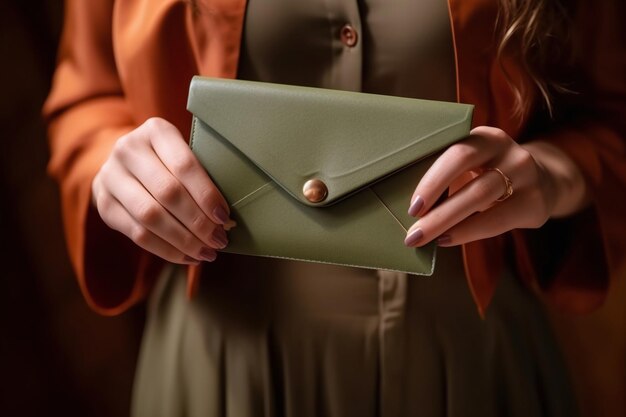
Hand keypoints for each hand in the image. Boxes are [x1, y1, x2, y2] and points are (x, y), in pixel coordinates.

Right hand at [91, 117, 232, 263]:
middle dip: (198, 222)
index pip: (184, 166)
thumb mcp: (184, 154)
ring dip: (183, 240)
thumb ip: (202, 178)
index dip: (206, 195)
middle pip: (168, 193)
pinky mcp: (104, 203)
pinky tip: (187, 257)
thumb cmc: (169, 162)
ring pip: (150, 217)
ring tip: (206, 253)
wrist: (125, 164)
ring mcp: (110, 176)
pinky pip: (137, 234)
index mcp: (155, 130)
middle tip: (219, 240)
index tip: (224, 218)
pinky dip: (167, 250)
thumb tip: (225, 220)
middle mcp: (128, 149)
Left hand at [404, 126, 588, 246]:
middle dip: (438, 212)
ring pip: (482, 201)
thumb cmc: (487, 173)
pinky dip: (469, 232)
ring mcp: (527, 177)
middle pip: (471, 182)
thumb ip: (446, 172)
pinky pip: (498, 221)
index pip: (457, 154)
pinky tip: (448, 239)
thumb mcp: (473, 163)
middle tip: (412, 233)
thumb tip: (407, 202)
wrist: (543, 182)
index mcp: (487, 137)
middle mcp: (510, 153)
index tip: (412, 207)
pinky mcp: (535, 203)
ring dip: (448, 224)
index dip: (433, 182)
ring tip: (425, 239)